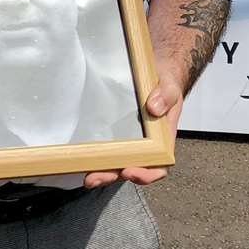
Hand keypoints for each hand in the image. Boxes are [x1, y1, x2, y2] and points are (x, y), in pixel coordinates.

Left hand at [81, 71, 180, 189]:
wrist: (156, 71)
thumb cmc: (165, 84)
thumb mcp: (170, 87)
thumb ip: (166, 96)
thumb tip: (153, 108)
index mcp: (162, 140)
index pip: (157, 166)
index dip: (144, 175)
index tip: (129, 171)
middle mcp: (144, 145)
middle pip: (128, 169)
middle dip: (111, 176)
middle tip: (94, 177)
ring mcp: (127, 140)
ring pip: (113, 162)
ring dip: (99, 170)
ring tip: (85, 174)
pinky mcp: (112, 131)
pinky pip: (103, 146)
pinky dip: (92, 154)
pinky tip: (78, 156)